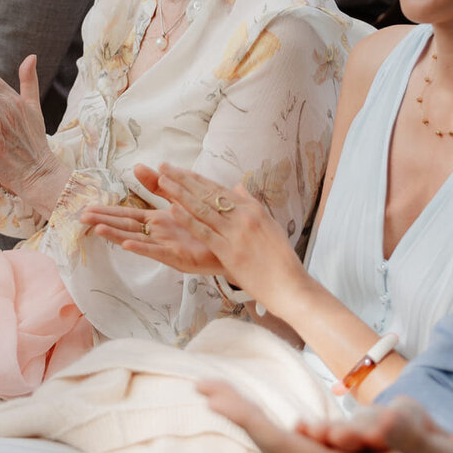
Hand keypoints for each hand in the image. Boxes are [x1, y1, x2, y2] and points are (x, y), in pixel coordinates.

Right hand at [83, 163, 219, 271]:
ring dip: (116, 234)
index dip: (107, 211)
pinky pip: (157, 251)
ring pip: (136, 238)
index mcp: (158, 222)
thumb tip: (138, 166)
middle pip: (125, 226)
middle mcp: (158, 234)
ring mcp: (166, 246)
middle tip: (81, 217)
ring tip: (97, 229)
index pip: (127, 214)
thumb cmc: (206, 226)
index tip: (86, 208)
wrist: (232, 244)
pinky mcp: (178, 256)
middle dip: (104, 221)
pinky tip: (127, 243)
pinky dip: (142, 247)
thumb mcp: (179, 199)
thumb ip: (159, 185)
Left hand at [148, 165, 308, 307]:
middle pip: (207, 194)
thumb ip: (251, 204)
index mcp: (252, 209)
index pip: (218, 189)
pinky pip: (204, 232)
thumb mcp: (270, 224)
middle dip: (183, 180)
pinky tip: (173, 209)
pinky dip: (188, 219)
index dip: (196, 178)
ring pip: (202, 208)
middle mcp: (243, 216)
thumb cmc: (280, 258)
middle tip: (164, 168)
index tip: (179, 170)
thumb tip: (237, 186)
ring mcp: (235, 233)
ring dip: (180, 194)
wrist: (289, 284)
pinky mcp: (229, 252)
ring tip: (163, 182)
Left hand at [199, 384, 452, 452]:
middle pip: (275, 447)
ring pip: (287, 450)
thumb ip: (409, 437)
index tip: (218, 399)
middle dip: (241, 416)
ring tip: (223, 397)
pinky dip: (283, 435)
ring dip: (258, 423)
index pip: (285, 447)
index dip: (251, 421)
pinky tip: (281, 422)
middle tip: (205, 388)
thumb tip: (385, 417)